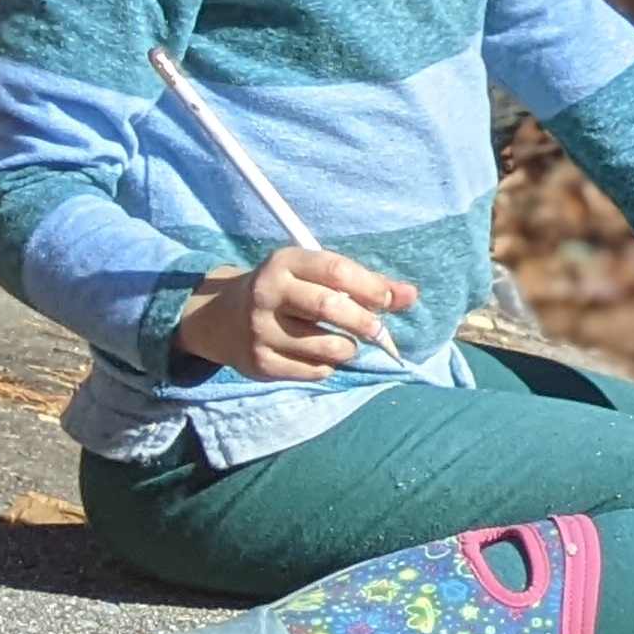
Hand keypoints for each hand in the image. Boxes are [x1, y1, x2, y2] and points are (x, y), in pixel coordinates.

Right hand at [175, 248, 413, 382]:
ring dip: (349, 348)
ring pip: (328, 346)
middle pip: (331, 308)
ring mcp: (261, 330)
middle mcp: (268, 293)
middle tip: (378, 330)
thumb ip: (366, 283)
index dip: (371, 287)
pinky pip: (315, 371)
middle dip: (366, 323)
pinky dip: (328, 366)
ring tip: (344, 342)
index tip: (389, 300)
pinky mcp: (260, 362)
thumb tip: (410, 295)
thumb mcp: (317, 276)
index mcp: (285, 263)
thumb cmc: (289, 292)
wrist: (223, 319)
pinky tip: (317, 355)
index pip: (337, 271)